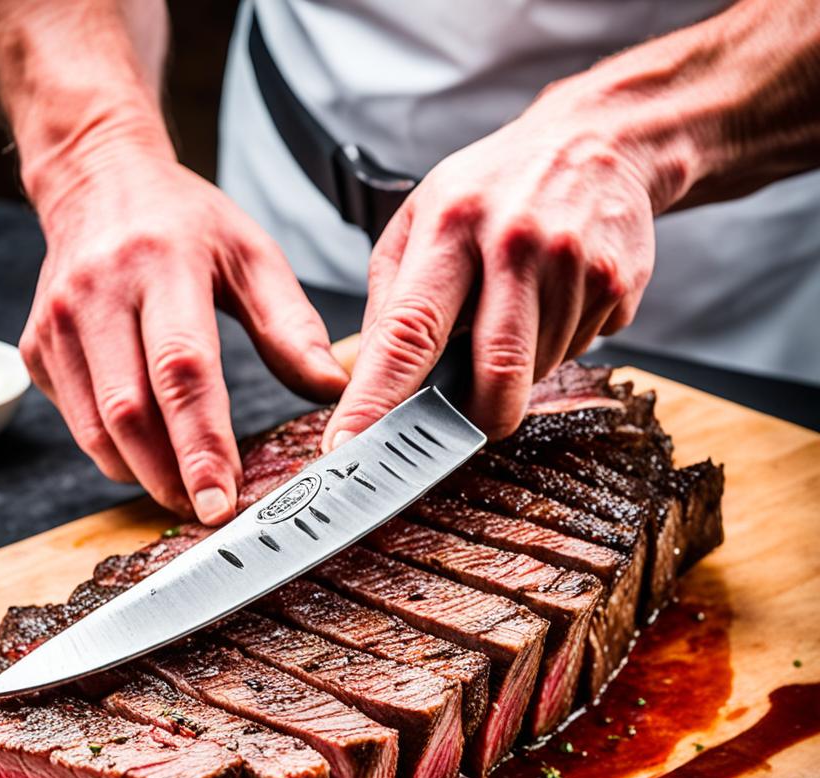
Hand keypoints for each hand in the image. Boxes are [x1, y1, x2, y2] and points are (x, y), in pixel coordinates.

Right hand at [22, 140, 347, 523]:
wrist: (96, 180)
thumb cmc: (183, 221)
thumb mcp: (250, 253)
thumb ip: (291, 324)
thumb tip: (333, 389)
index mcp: (161, 265)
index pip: (182, 370)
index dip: (202, 443)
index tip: (223, 501)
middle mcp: (96, 295)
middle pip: (131, 413)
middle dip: (171, 476)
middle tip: (210, 512)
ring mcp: (55, 324)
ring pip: (96, 430)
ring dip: (142, 474)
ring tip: (185, 490)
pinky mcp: (34, 348)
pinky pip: (77, 420)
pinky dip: (114, 452)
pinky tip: (148, 453)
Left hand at [322, 87, 656, 448]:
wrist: (600, 138)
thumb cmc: (494, 186)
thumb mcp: (420, 219)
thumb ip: (390, 299)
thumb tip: (369, 379)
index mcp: (452, 226)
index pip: (408, 331)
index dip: (378, 398)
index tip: (350, 446)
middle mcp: (516, 245)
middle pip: (495, 375)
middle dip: (473, 419)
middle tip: (457, 419)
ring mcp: (575, 266)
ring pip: (537, 372)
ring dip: (516, 369)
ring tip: (513, 310)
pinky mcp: (619, 285)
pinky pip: (578, 353)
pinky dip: (555, 346)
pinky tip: (551, 300)